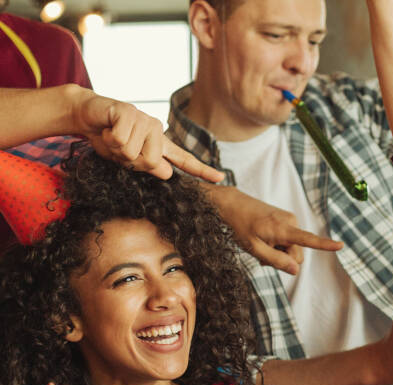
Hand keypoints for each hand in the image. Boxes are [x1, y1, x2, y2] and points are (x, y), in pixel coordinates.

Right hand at [73, 93, 224, 182]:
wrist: (87, 115)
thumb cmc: (108, 137)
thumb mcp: (128, 159)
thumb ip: (147, 166)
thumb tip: (167, 173)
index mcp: (160, 144)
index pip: (184, 160)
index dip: (202, 170)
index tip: (221, 178)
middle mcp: (157, 130)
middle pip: (152, 162)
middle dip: (130, 161)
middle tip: (119, 146)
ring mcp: (145, 119)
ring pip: (132, 152)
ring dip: (115, 149)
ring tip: (112, 135)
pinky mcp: (130, 112)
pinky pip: (120, 139)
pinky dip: (108, 138)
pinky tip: (107, 128)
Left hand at [208, 186, 343, 274]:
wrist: (230, 203)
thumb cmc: (238, 225)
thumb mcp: (253, 248)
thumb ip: (276, 260)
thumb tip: (296, 270)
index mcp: (283, 229)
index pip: (308, 240)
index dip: (325, 245)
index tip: (341, 245)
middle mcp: (291, 222)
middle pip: (298, 254)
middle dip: (285, 259)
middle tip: (264, 256)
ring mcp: (290, 219)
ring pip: (293, 247)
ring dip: (280, 251)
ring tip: (262, 245)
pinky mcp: (287, 219)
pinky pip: (289, 239)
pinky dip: (279, 243)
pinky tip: (265, 239)